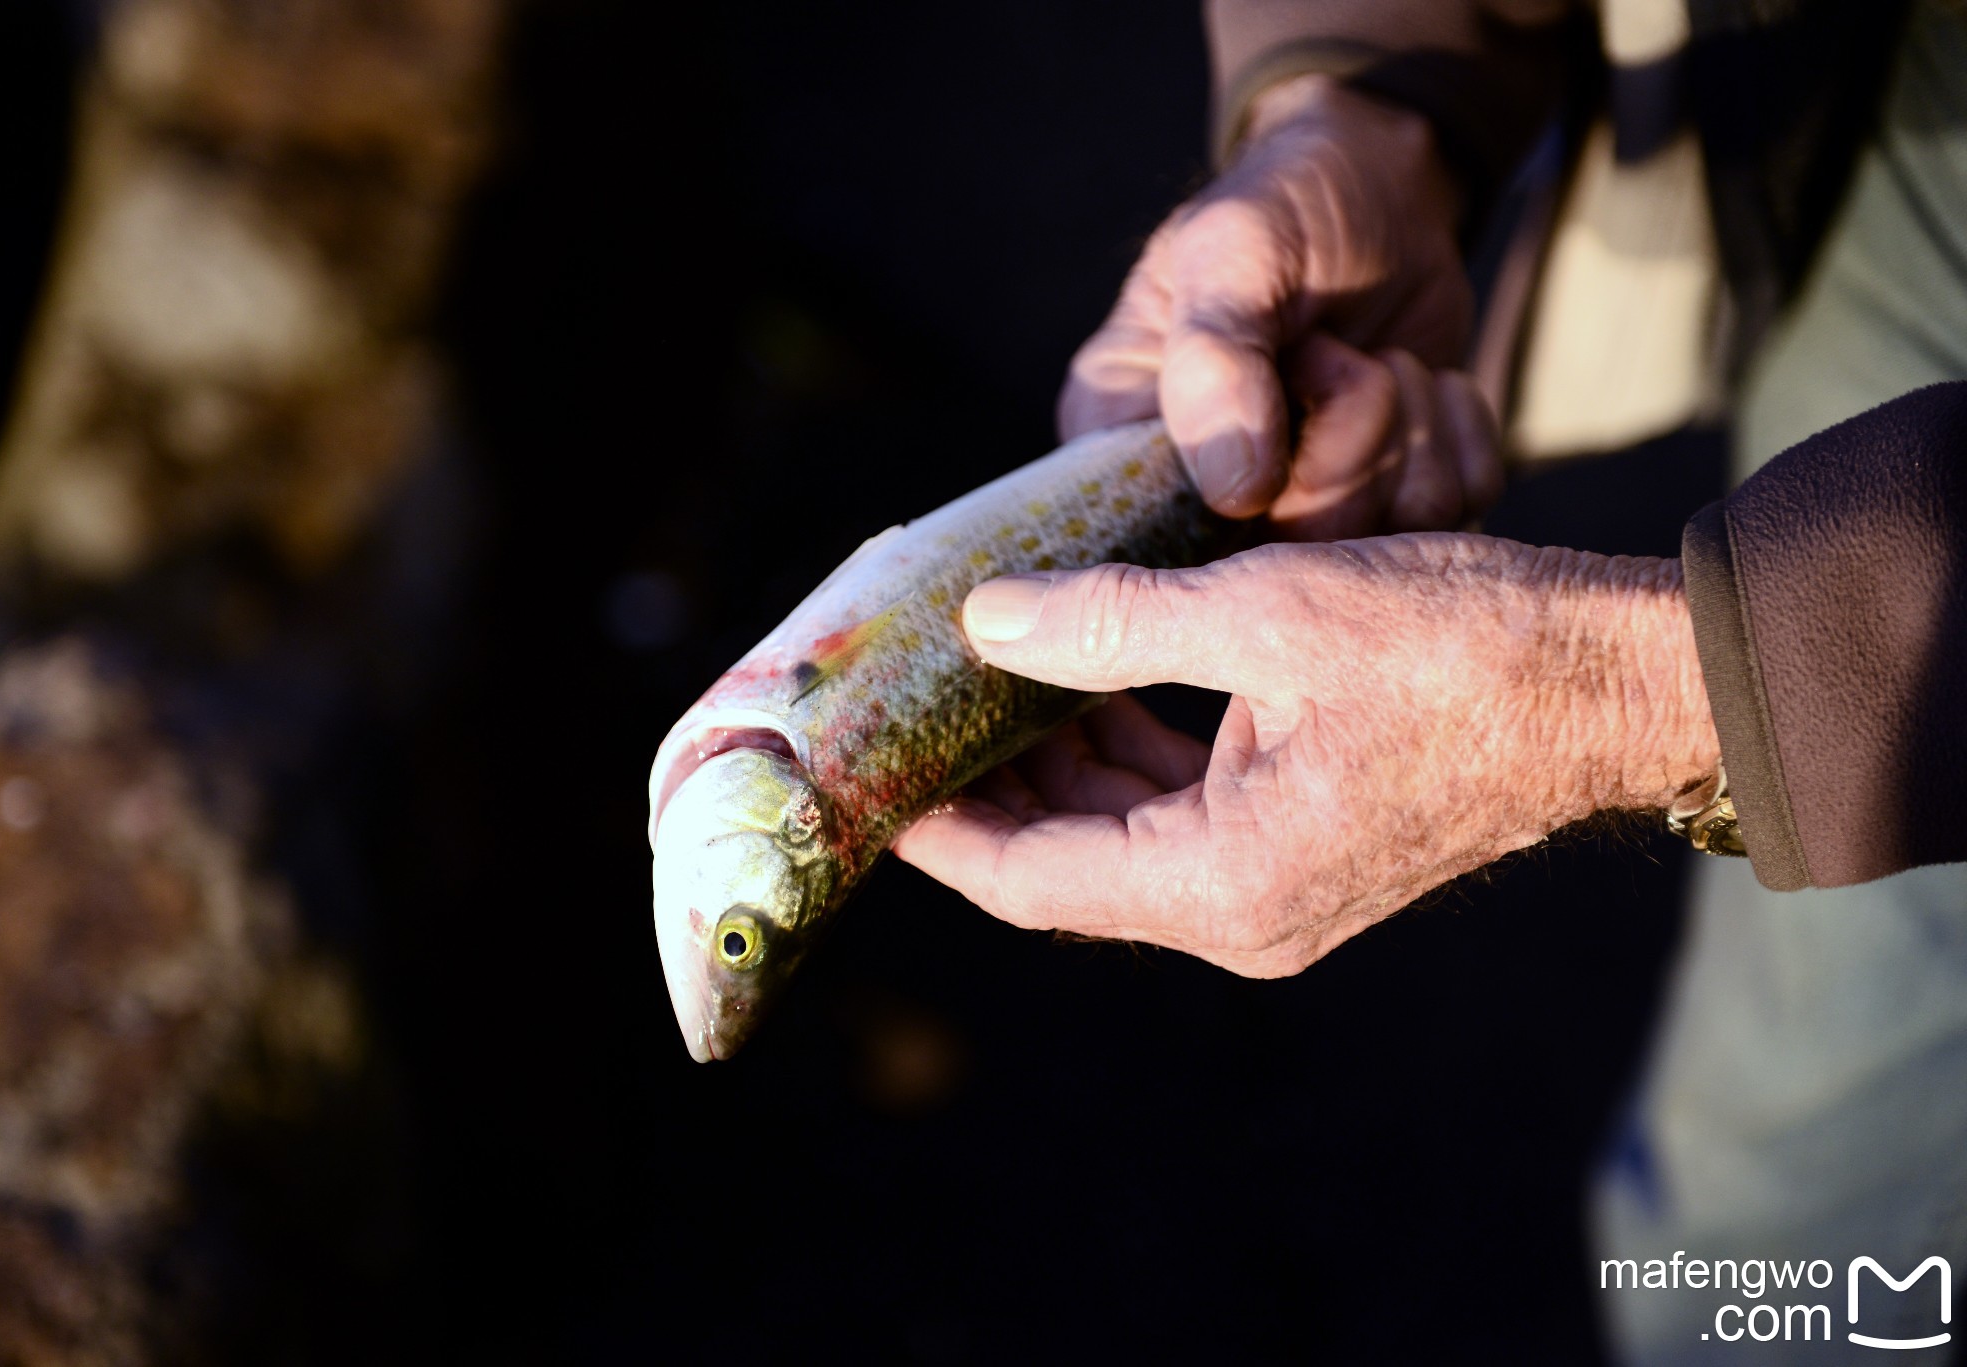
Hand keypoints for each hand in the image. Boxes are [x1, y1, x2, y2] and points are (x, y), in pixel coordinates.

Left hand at [895, 537, 1720, 975]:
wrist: (1621, 679)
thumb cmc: (1467, 647)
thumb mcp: (1270, 613)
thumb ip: (1112, 626)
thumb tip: (986, 621)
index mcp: (1221, 883)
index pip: (1026, 882)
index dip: (936, 827)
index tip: (869, 768)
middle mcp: (1241, 912)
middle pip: (1063, 864)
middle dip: (985, 784)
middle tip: (917, 697)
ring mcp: (1277, 890)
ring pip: (1118, 836)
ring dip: (1055, 757)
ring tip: (993, 664)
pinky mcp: (1306, 848)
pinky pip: (1179, 816)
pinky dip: (1127, 751)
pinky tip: (1094, 672)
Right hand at [1063, 78, 1499, 535]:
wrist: (1382, 190)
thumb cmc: (1283, 207)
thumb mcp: (1230, 251)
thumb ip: (1214, 363)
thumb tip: (1233, 492)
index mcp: (1119, 447)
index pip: (1163, 547)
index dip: (1244, 493)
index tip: (1285, 389)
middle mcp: (1202, 505)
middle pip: (1295, 552)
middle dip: (1346, 437)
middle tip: (1331, 352)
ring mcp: (1302, 517)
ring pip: (1386, 538)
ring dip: (1409, 426)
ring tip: (1377, 362)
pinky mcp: (1390, 509)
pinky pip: (1455, 512)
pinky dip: (1458, 436)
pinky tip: (1424, 384)